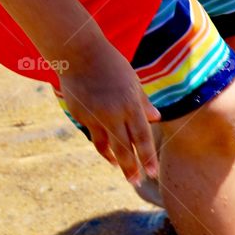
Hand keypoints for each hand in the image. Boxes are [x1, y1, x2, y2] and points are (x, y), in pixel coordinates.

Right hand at [58, 42, 160, 185]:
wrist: (78, 52)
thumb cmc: (111, 65)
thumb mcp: (133, 82)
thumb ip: (143, 103)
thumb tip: (156, 119)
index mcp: (130, 105)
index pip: (142, 138)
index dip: (147, 158)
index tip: (152, 174)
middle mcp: (112, 113)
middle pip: (124, 148)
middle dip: (130, 168)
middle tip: (136, 182)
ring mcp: (94, 116)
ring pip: (105, 146)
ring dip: (114, 159)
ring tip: (120, 168)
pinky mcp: (79, 115)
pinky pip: (93, 133)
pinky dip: (101, 142)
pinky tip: (107, 150)